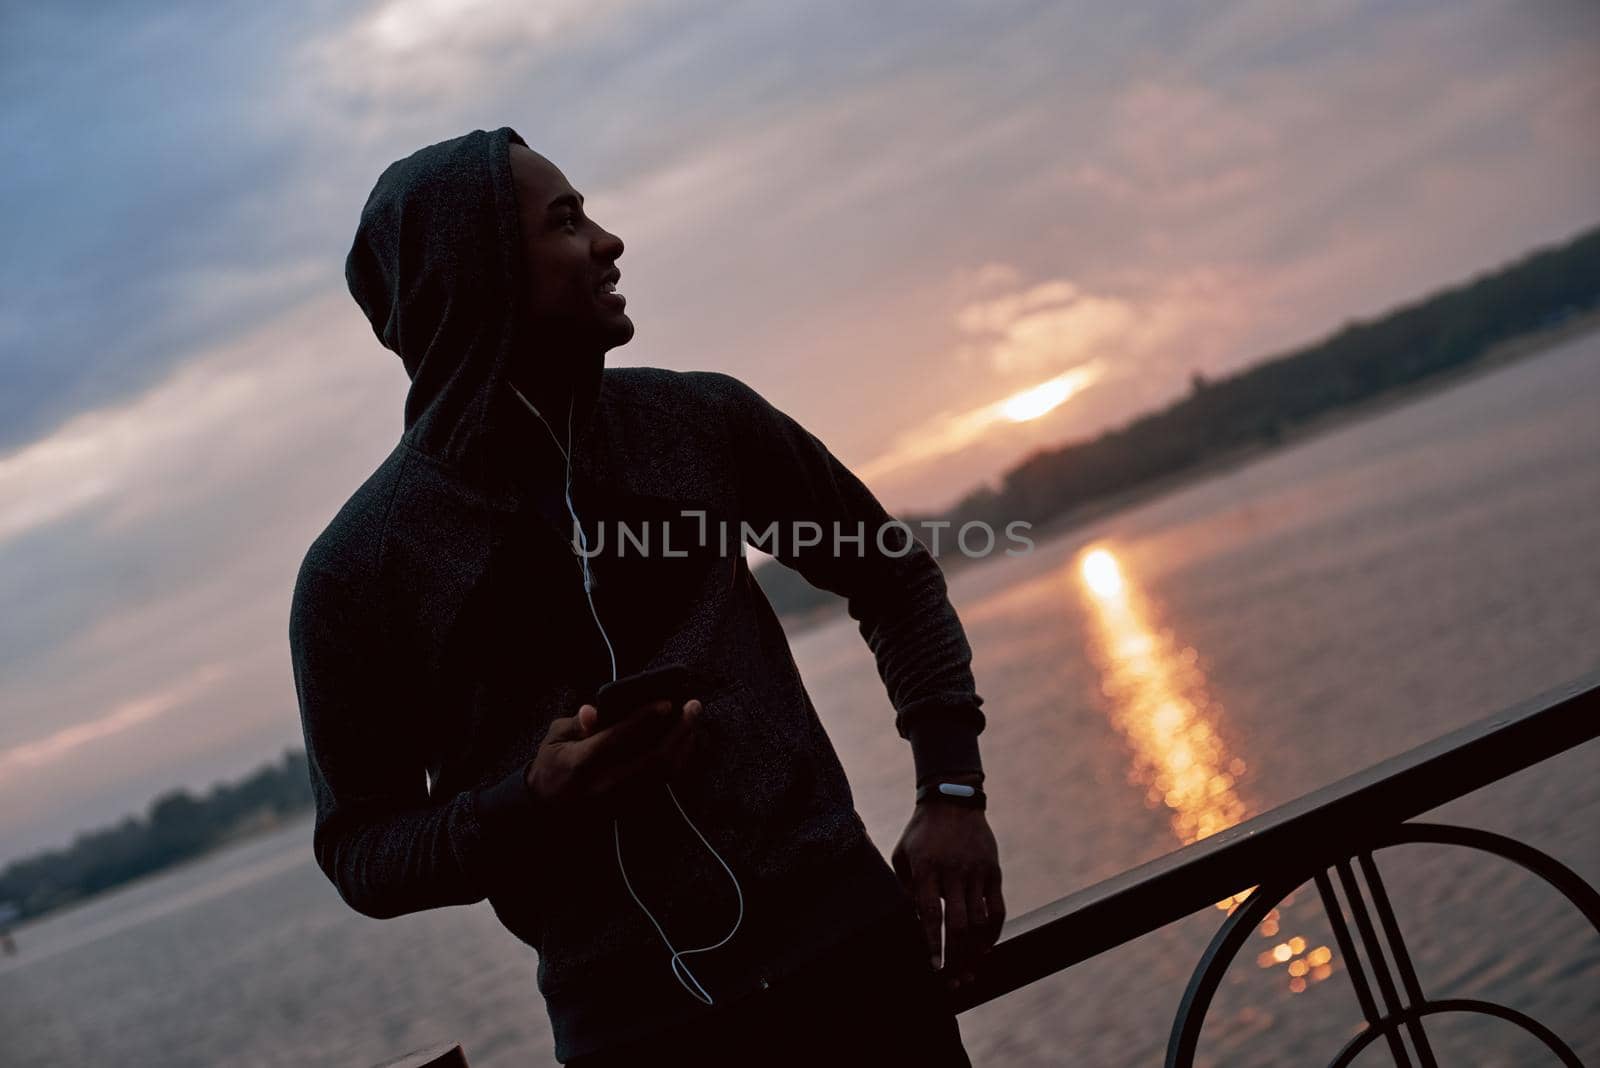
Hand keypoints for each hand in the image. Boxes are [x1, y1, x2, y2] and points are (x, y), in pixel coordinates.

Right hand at [525, 697, 703, 814]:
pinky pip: (663, 784)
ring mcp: (620, 800)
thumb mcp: (554, 739)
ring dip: (685, 745)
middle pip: (654, 759)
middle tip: (694, 707)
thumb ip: (577, 724)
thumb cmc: (551, 767)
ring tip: (694, 722)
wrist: (545, 812)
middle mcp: (604, 784)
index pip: (619, 738)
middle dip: (680, 730)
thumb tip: (594, 710)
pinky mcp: (630, 808)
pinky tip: (685, 742)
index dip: (645, 718)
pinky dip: (678, 761)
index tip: (666, 703)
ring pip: (664, 774)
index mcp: (581, 763)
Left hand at [890, 784, 1004, 992]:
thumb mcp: (903, 853)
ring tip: (970, 971)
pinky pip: (998, 909)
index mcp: (927, 868)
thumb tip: (909, 922)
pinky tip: (986, 948)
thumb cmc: (921, 832)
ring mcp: (976, 871)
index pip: (930, 914)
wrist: (953, 801)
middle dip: (955, 956)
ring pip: (980, 921)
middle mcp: (953, 871)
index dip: (932, 943)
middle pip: (958, 924)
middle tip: (953, 980)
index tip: (934, 968)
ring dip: (975, 951)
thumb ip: (906, 887)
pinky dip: (993, 932)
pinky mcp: (993, 871)